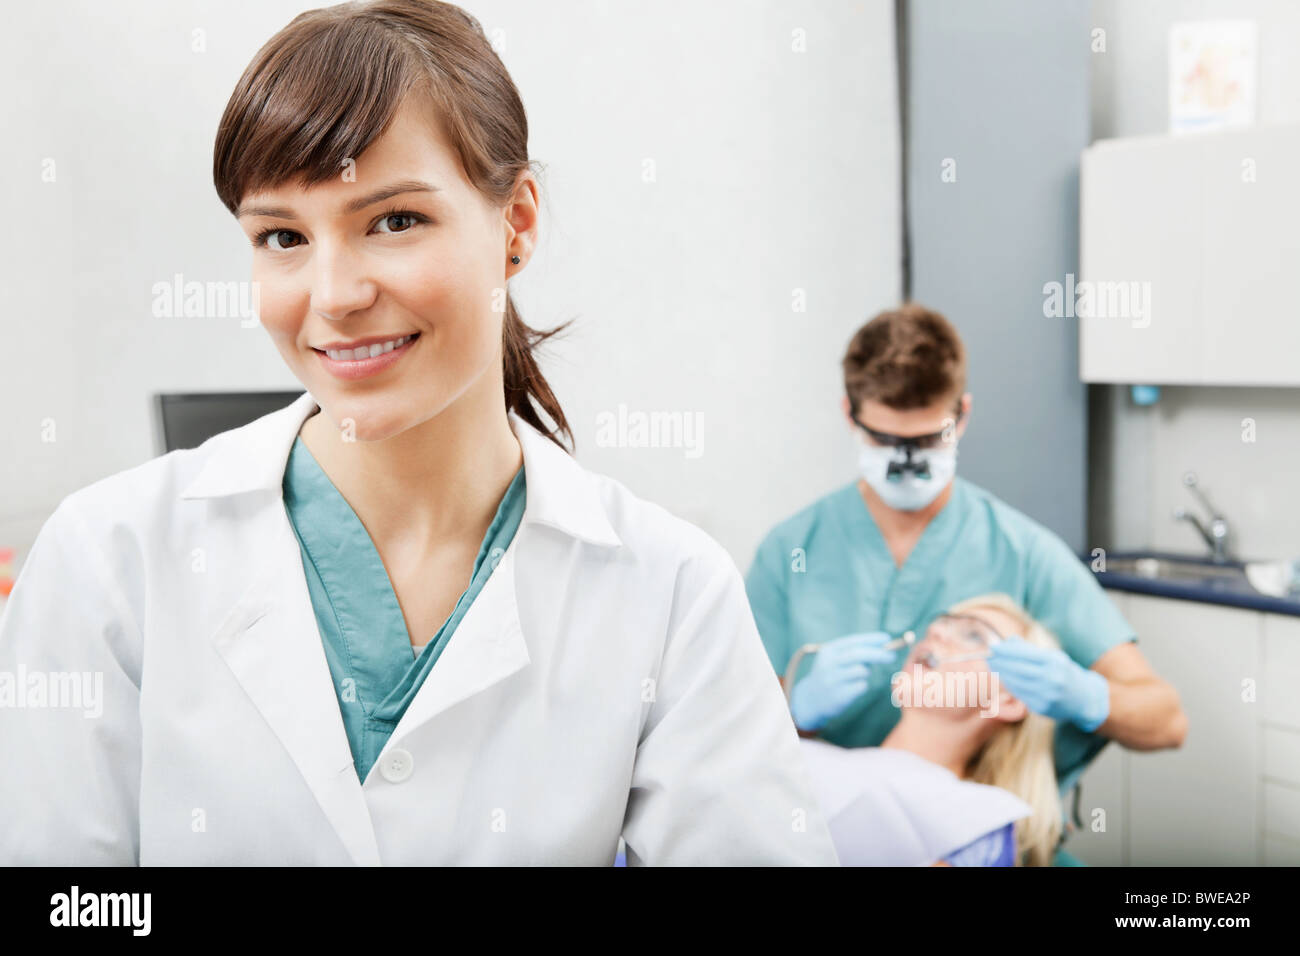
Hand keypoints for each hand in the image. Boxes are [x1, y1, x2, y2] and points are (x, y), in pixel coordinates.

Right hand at [789, 631, 895, 731]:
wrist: (811, 699)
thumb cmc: (831, 674)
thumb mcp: (835, 659)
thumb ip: (854, 651)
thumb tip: (883, 646)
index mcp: (828, 651)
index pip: (853, 641)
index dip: (871, 639)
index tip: (886, 638)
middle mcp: (828, 664)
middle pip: (858, 654)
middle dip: (878, 653)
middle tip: (892, 656)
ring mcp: (833, 680)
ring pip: (862, 671)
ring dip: (866, 672)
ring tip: (856, 676)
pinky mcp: (839, 696)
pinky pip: (862, 686)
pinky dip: (862, 685)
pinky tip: (851, 688)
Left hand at [986, 636, 1109, 731]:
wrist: (1085, 699)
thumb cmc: (1065, 673)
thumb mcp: (1053, 657)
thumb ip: (1030, 650)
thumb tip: (1008, 642)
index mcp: (1056, 662)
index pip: (1025, 654)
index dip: (1007, 650)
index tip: (994, 646)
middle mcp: (1052, 678)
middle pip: (1019, 668)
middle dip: (1001, 662)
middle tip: (988, 657)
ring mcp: (1047, 695)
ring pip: (1017, 683)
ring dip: (1003, 674)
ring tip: (994, 666)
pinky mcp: (1042, 708)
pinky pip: (1021, 695)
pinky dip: (1011, 686)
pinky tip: (1005, 679)